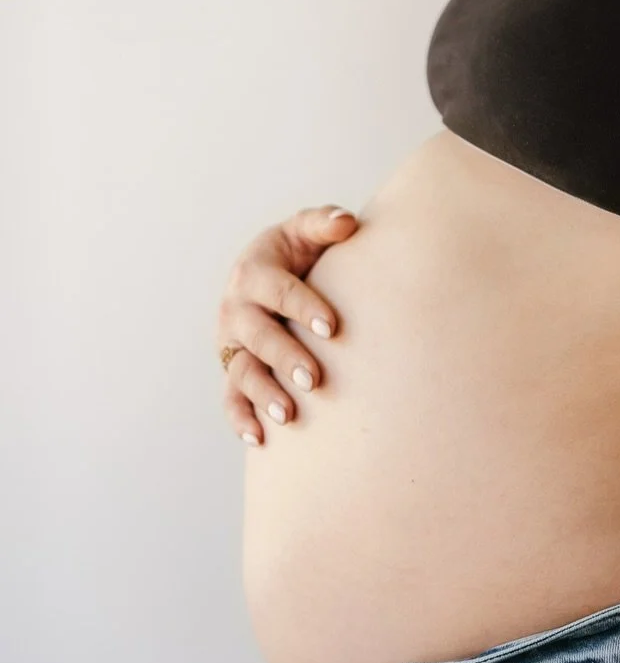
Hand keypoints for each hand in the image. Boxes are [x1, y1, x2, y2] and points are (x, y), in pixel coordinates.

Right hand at [216, 204, 357, 446]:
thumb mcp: (306, 230)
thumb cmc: (299, 251)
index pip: (278, 291)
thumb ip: (324, 223)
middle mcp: (236, 308)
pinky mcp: (232, 368)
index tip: (332, 328)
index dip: (304, 307)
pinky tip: (260, 439)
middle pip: (258, 336)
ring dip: (262, 394)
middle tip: (315, 379)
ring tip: (288, 416)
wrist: (273, 273)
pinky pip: (230, 397)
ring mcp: (232, 342)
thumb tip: (346, 223)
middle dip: (285, 358)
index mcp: (254, 271)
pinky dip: (240, 419)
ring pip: (241, 371)